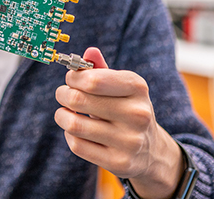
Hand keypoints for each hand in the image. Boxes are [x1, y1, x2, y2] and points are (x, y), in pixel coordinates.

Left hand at [54, 47, 183, 198]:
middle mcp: (137, 114)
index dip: (74, 77)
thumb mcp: (121, 86)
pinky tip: (77, 131)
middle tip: (63, 94)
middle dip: (63, 94)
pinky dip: (70, 135)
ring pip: (74, 124)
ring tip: (67, 113)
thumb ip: (101, 69)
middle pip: (78, 100)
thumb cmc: (128, 110)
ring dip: (62, 116)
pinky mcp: (119, 162)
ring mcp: (130, 141)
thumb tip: (89, 52)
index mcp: (137, 88)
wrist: (151, 151)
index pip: (93, 79)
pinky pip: (77, 145)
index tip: (72, 79)